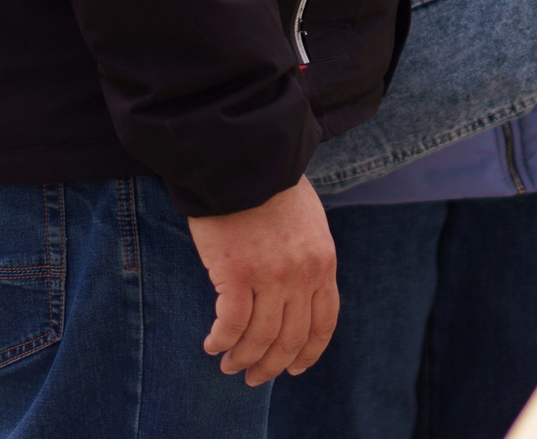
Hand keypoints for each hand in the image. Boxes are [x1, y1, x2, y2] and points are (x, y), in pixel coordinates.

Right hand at [185, 177, 339, 385]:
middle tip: (253, 377)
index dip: (308, 353)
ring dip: (243, 359)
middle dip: (272, 365)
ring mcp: (270, 277)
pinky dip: (221, 341)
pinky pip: (230, 324)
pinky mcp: (236, 274)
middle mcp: (302, 276)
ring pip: (260, 338)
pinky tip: (212, 344)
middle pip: (290, 339)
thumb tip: (297, 295)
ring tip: (229, 365)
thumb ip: (308, 259)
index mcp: (324, 263)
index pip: (323, 323)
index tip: (293, 369)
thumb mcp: (309, 224)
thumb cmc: (272, 187)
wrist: (245, 159)